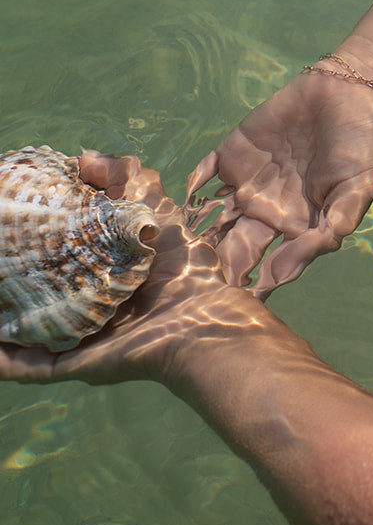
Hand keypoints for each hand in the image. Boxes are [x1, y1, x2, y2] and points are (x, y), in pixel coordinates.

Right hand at [0, 153, 263, 385]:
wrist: (200, 323)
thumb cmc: (184, 266)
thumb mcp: (156, 212)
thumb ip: (127, 179)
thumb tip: (83, 157)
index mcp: (103, 270)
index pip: (58, 254)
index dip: (32, 241)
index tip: (6, 222)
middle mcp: (87, 303)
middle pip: (36, 292)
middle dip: (9, 284)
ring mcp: (77, 336)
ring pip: (25, 329)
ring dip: (0, 324)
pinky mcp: (73, 364)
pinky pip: (27, 367)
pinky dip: (3, 360)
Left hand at [187, 68, 372, 293]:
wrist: (349, 90)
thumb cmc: (361, 144)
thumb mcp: (356, 191)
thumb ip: (327, 230)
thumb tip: (285, 272)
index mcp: (298, 226)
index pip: (268, 265)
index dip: (251, 284)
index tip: (233, 304)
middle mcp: (267, 211)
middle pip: (232, 247)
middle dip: (214, 267)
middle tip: (195, 285)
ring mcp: (246, 183)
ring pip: (212, 217)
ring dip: (195, 233)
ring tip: (178, 252)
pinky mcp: (231, 154)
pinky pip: (203, 175)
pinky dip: (190, 189)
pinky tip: (185, 201)